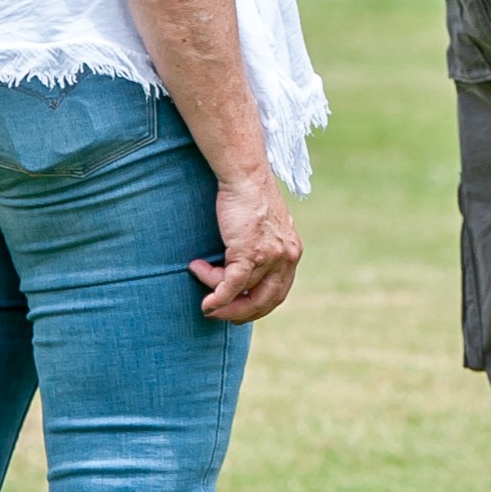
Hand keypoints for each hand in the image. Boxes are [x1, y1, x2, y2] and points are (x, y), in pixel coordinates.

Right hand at [191, 169, 302, 320]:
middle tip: (217, 314)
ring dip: (217, 292)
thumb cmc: (249, 198)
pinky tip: (206, 301)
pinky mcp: (249, 252)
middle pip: (265, 301)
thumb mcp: (266, 227)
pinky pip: (231, 285)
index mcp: (292, 252)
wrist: (246, 177)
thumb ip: (265, 248)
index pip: (278, 293)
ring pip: (240, 290)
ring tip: (198, 275)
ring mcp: (270, 256)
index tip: (238, 313)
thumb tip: (247, 269)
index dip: (258, 307)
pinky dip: (217, 297)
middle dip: (239, 312)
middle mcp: (286, 257)